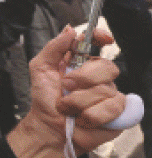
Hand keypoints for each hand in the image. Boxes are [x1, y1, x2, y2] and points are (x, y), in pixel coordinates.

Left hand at [7, 26, 123, 157]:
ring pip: (106, 90)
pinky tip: (82, 119)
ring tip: (68, 108)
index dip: (102, 37)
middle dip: (82, 78)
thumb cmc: (44, 99)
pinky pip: (112, 108)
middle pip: (106, 66)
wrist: (48, 128)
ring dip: (79, 101)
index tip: (103, 38)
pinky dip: (92, 115)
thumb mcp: (40, 68)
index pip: (97, 43)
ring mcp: (109, 94)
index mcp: (81, 62)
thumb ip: (54, 47)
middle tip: (65, 87)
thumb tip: (70, 29)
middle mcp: (98, 77)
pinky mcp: (117, 114)